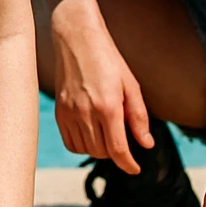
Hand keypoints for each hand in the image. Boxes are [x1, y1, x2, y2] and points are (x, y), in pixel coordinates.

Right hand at [50, 7, 151, 172]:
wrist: (76, 38)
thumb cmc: (107, 58)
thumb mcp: (130, 85)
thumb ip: (138, 117)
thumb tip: (146, 144)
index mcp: (108, 106)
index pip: (118, 150)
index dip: (128, 164)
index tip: (135, 168)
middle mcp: (86, 112)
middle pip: (102, 152)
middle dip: (116, 154)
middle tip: (123, 141)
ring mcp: (69, 112)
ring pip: (86, 150)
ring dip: (99, 150)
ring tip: (107, 135)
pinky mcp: (59, 111)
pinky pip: (70, 142)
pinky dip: (82, 145)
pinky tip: (91, 134)